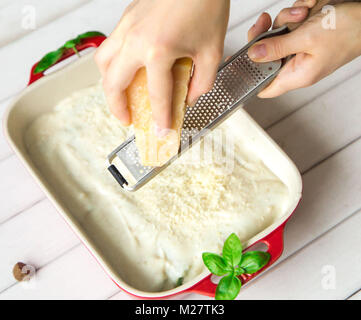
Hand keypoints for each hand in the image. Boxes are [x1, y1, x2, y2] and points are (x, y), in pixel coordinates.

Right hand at [95, 0, 229, 131]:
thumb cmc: (206, 4)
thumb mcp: (212, 51)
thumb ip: (201, 82)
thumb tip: (189, 98)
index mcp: (159, 51)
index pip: (156, 95)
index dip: (159, 118)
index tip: (161, 131)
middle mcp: (136, 40)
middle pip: (114, 84)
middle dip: (118, 107)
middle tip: (128, 119)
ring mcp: (127, 27)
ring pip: (103, 63)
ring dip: (109, 85)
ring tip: (120, 95)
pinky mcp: (126, 18)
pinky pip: (110, 45)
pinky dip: (113, 63)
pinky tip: (127, 67)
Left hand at [247, 1, 360, 97]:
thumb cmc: (349, 31)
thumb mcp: (308, 38)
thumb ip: (277, 47)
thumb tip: (253, 54)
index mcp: (297, 75)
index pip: (263, 87)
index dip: (248, 80)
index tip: (235, 66)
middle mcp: (296, 65)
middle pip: (264, 57)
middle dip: (264, 36)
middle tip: (265, 23)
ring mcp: (299, 50)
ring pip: (276, 36)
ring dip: (285, 20)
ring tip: (304, 13)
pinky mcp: (304, 36)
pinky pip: (288, 25)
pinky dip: (295, 15)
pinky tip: (309, 8)